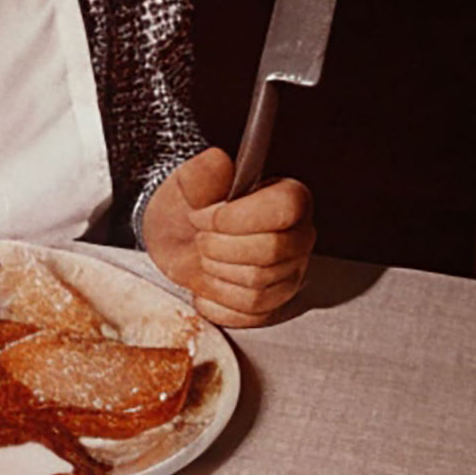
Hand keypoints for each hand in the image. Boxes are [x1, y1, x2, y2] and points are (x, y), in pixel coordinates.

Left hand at [141, 145, 313, 327]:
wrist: (176, 237)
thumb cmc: (190, 206)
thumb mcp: (188, 183)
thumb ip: (203, 172)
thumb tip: (218, 161)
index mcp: (288, 197)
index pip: (285, 207)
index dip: (237, 216)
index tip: (202, 217)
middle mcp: (298, 236)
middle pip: (271, 251)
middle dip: (219, 246)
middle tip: (199, 236)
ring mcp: (290, 273)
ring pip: (258, 286)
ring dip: (216, 273)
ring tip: (204, 256)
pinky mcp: (275, 304)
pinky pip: (251, 314)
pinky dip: (217, 301)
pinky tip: (207, 282)